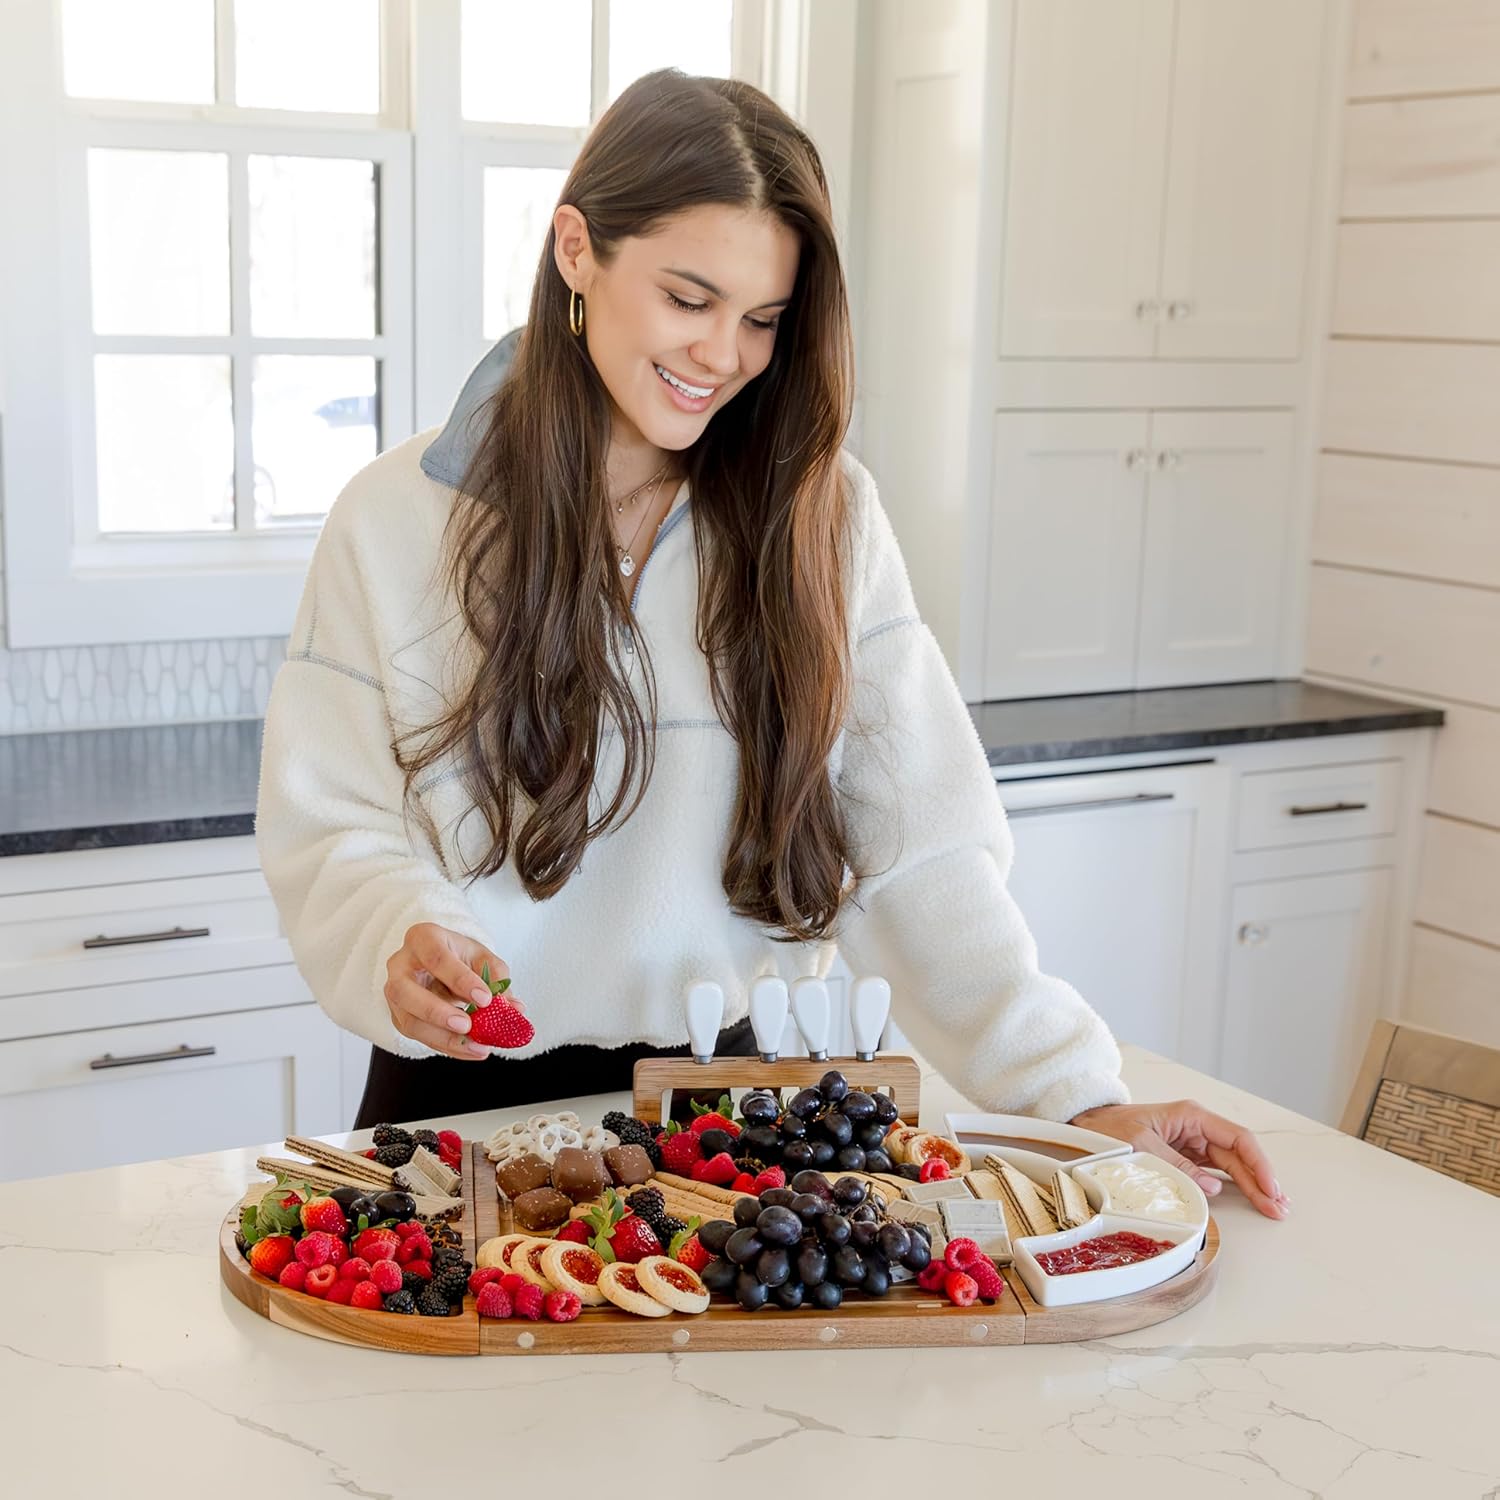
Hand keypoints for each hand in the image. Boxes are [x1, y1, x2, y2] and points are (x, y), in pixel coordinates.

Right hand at [383, 922, 518, 1060]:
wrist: (443, 963)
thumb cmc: (461, 957)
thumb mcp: (482, 958)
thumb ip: (497, 979)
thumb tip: (515, 1009)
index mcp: (422, 938)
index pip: (436, 958)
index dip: (460, 979)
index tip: (485, 999)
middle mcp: (400, 965)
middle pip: (405, 991)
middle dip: (437, 1012)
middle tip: (467, 1026)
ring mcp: (394, 993)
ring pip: (408, 1020)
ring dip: (443, 1038)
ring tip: (476, 1046)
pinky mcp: (399, 1016)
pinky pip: (419, 1036)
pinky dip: (446, 1046)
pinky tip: (470, 1050)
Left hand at [1069, 1099, 1288, 1219]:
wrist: (1086, 1125)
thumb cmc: (1110, 1128)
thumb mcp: (1143, 1147)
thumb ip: (1178, 1166)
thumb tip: (1213, 1186)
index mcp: (1191, 1116)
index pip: (1237, 1139)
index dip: (1258, 1165)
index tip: (1270, 1188)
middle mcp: (1197, 1127)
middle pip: (1239, 1154)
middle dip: (1261, 1180)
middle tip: (1278, 1208)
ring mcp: (1192, 1141)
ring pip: (1232, 1164)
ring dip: (1252, 1184)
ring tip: (1272, 1207)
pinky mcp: (1186, 1155)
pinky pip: (1217, 1170)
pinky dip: (1234, 1184)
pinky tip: (1250, 1196)